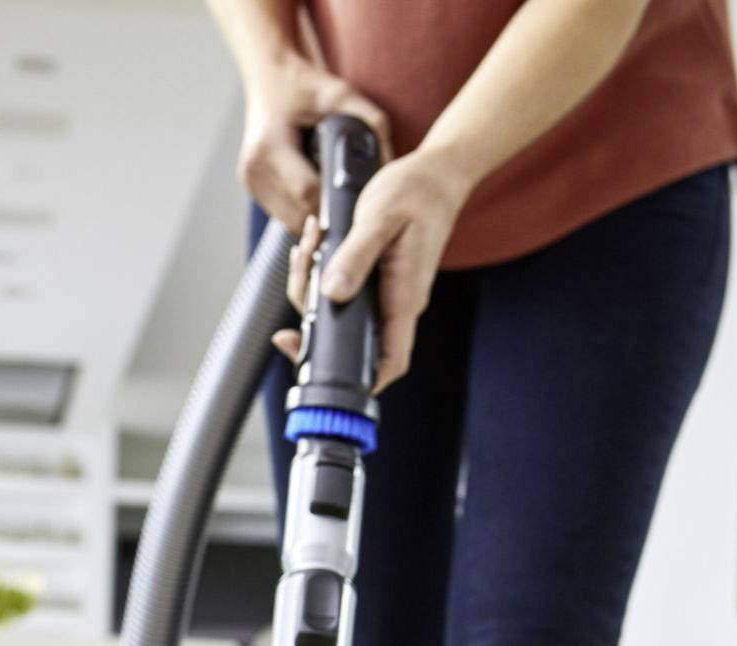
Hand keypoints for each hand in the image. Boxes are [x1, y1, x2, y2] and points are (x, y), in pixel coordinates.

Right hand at [238, 50, 389, 234]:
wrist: (269, 76)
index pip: (307, 193)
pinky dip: (303, 211)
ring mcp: (250, 182)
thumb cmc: (304, 84)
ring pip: (293, 222)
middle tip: (352, 202)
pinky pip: (285, 216)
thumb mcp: (340, 93)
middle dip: (329, 213)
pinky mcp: (252, 188)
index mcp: (270, 146)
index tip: (358, 199)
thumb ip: (370, 120)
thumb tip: (389, 163)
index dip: (335, 202)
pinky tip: (316, 193)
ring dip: (316, 216)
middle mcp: (254, 169)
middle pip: (300, 215)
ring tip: (333, 195)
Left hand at [273, 147, 471, 391]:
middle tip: (300, 275)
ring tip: (306, 246)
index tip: (322, 375)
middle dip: (313, 318)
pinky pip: (342, 291)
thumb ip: (356, 257)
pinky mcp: (376, 282)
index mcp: (405, 298)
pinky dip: (320, 273)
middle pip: (352, 339)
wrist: (436, 173)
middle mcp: (396, 305)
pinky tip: (312, 246)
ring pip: (340, 312)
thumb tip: (332, 294)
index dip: (361, 380)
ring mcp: (386, 296)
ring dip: (311, 286)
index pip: (389, 360)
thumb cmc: (416, 192)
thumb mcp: (381, 217)